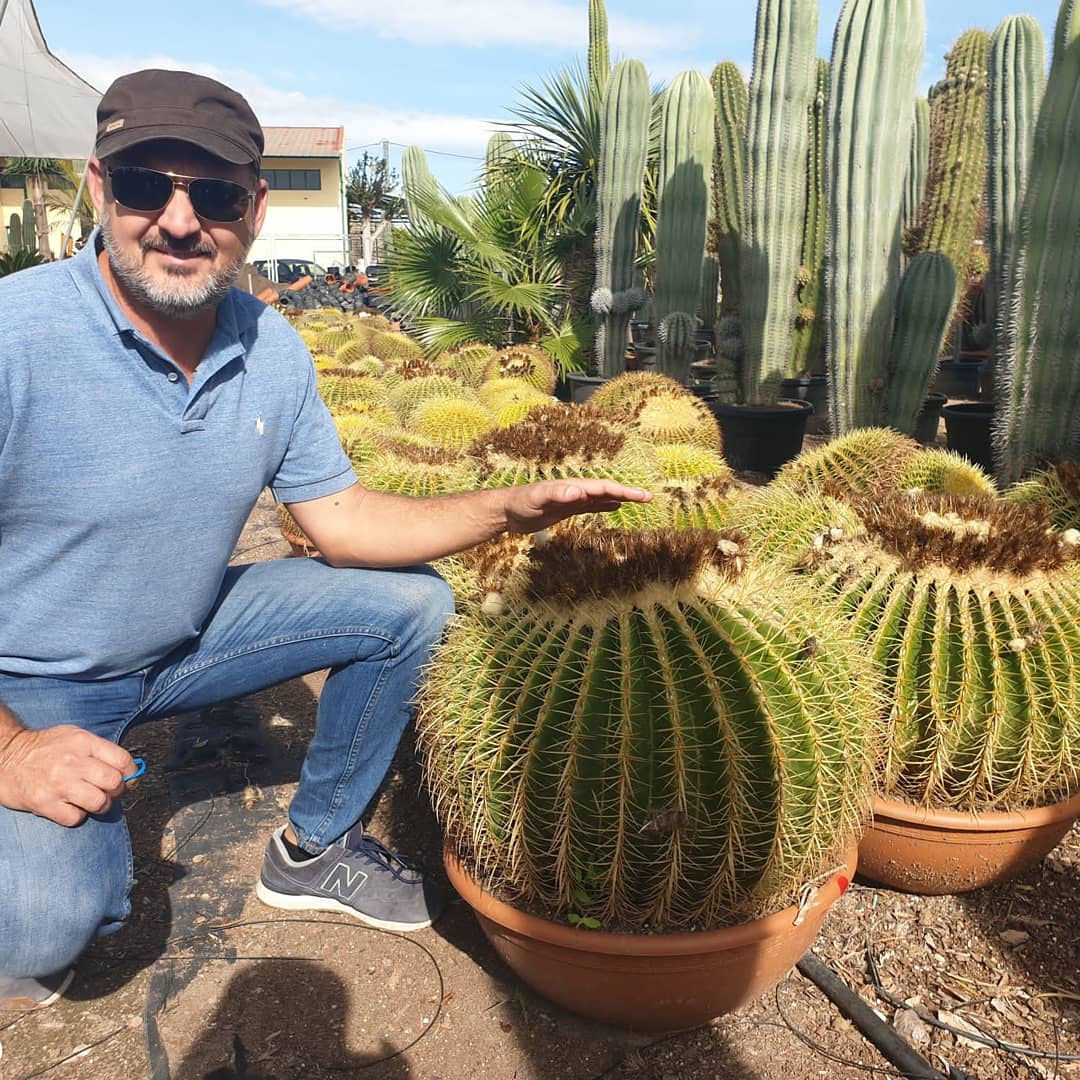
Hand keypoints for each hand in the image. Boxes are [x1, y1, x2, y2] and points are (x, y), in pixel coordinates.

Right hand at [0, 725, 135, 826]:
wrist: (5, 756)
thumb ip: (100, 749)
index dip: (131, 773)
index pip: (122, 760)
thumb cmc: (45, 748)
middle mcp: (72, 762)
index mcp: (83, 742)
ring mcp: (58, 784)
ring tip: (93, 801)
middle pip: (114, 783)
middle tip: (110, 792)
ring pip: (100, 802)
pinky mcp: (44, 803)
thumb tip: (128, 769)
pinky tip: (71, 807)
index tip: (129, 778)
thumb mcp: (74, 737)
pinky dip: (78, 816)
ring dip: (101, 805)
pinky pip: (76, 818)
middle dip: (117, 790)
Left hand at [502, 478, 652, 533]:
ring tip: (639, 500)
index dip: (624, 491)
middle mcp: (575, 490)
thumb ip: (556, 493)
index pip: (603, 487)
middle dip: (628, 493)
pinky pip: (591, 506)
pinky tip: (615, 507)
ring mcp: (572, 499)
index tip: (642, 495)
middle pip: (607, 490)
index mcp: (573, 486)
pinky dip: (605, 506)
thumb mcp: (538, 498)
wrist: (506, 511)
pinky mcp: (566, 509)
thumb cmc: (520, 503)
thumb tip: (578, 491)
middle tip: (649, 497)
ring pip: (601, 498)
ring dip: (620, 498)